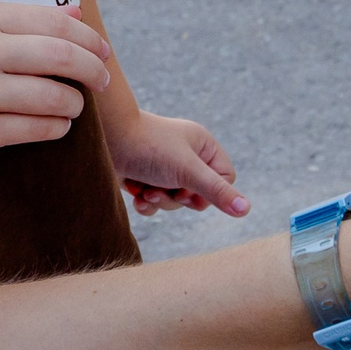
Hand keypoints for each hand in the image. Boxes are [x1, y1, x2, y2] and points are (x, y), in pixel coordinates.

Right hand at [0, 3, 112, 164]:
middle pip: (62, 58)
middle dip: (93, 71)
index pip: (54, 23)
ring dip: (75, 103)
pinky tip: (55, 124)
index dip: (88, 39)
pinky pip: (35, 130)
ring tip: (74, 104)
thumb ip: (26, 19)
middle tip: (102, 80)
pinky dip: (56, 127)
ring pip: (54, 98)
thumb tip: (79, 16)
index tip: (103, 52)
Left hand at [106, 109, 247, 216]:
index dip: (209, 191)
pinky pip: (155, 203)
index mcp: (202, 145)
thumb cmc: (149, 147)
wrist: (104, 139)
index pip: (225, 178)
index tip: (190, 191)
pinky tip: (135, 192)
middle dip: (178, 197)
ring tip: (146, 189)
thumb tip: (246, 210)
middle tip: (164, 188)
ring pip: (175, 201)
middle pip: (198, 194)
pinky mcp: (144, 178)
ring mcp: (164, 167)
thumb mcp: (187, 170)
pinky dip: (145, 202)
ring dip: (160, 200)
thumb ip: (216, 191)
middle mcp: (185, 155)